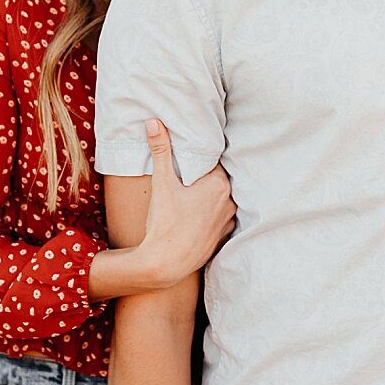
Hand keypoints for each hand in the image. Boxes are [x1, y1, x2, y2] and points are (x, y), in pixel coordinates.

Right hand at [135, 118, 235, 289]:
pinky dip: (213, 213)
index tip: (193, 156)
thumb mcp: (162, 182)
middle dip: (207, 176)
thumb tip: (154, 122)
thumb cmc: (165, 222)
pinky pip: (222, 217)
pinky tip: (198, 214)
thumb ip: (161, 150)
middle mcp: (230, 201)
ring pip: (224, 199)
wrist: (166, 262)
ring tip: (193, 194)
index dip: (204, 158)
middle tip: (190, 173)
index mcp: (219, 184)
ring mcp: (228, 220)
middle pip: (221, 179)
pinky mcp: (223, 235)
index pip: (217, 161)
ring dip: (212, 196)